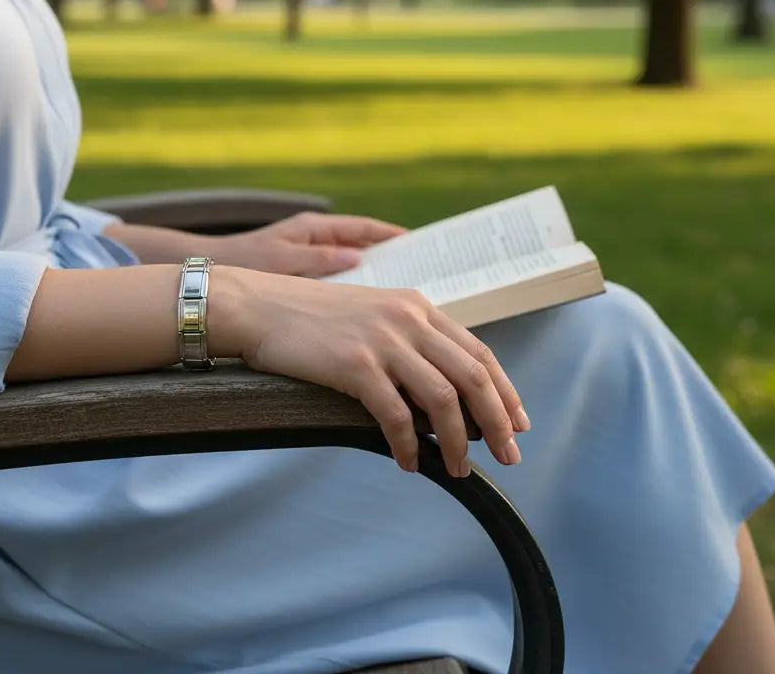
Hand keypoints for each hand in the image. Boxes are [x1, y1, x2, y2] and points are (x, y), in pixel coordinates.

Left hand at [205, 212, 405, 276]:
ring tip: (403, 293)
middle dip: (391, 255)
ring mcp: (312, 257)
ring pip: (354, 264)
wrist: (212, 280)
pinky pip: (340, 281)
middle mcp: (317, 239)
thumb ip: (318, 258)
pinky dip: (355, 290)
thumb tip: (357, 257)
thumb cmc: (244, 265)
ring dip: (375, 275)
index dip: (391, 234)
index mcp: (314, 228)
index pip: (362, 227)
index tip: (418, 242)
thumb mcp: (281, 261)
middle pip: (364, 244)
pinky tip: (369, 310)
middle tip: (421, 269)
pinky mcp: (306, 277)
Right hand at [210, 267, 529, 476]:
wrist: (256, 306)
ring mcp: (383, 341)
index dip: (504, 390)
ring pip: (444, 399)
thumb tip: (437, 389)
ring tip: (458, 469)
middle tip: (508, 455)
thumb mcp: (369, 313)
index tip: (518, 422)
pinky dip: (408, 445)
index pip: (478, 350)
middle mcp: (408, 318)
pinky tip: (407, 463)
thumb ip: (405, 338)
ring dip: (458, 441)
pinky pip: (396, 415)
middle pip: (473, 376)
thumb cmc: (306, 316)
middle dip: (498, 421)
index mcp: (416, 305)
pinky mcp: (355, 365)